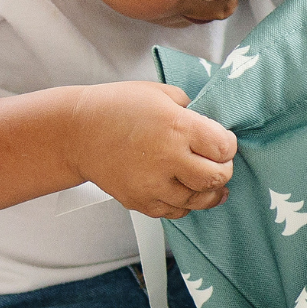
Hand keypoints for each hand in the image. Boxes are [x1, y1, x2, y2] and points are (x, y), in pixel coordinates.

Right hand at [66, 82, 237, 218]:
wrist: (78, 132)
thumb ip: (192, 111)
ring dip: (207, 190)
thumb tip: (213, 129)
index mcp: (177, 127)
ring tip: (204, 179)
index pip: (225, 147)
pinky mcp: (140, 202)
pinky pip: (176, 213)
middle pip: (217, 178)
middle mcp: (167, 159)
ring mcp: (153, 185)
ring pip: (199, 200)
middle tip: (217, 163)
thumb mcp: (162, 94)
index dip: (228, 145)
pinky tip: (182, 188)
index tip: (222, 143)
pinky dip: (184, 203)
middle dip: (223, 170)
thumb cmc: (118, 108)